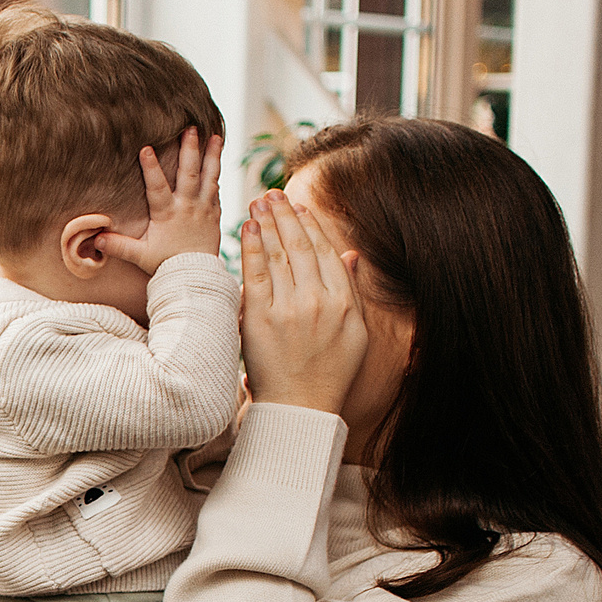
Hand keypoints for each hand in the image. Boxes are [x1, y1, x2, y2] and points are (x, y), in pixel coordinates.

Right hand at [96, 132, 223, 274]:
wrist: (195, 276)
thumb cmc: (165, 264)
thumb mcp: (140, 255)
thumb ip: (118, 245)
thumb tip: (96, 237)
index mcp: (167, 214)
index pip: (157, 188)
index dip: (151, 168)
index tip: (146, 147)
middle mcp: (187, 207)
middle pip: (189, 174)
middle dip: (190, 150)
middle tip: (191, 128)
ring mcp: (203, 209)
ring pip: (209, 177)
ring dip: (211, 156)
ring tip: (215, 136)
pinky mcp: (214, 213)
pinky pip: (216, 189)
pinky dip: (217, 172)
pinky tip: (217, 158)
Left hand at [239, 189, 367, 416]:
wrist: (300, 407)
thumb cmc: (329, 373)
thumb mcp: (355, 332)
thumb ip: (351, 290)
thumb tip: (353, 255)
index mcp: (344, 302)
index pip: (326, 251)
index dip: (311, 225)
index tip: (299, 208)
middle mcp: (319, 301)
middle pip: (300, 246)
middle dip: (285, 215)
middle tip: (272, 194)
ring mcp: (289, 309)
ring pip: (277, 254)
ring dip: (267, 223)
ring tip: (257, 202)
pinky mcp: (260, 318)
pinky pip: (255, 273)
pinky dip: (251, 247)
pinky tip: (247, 227)